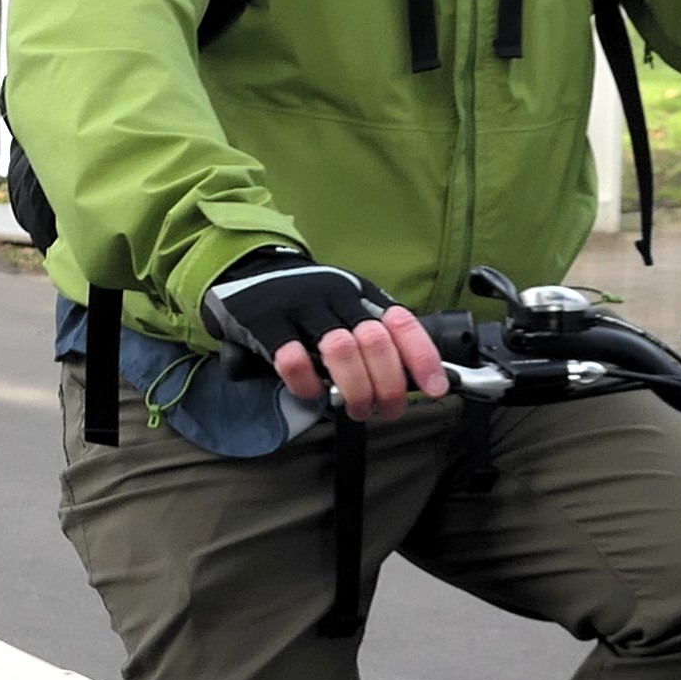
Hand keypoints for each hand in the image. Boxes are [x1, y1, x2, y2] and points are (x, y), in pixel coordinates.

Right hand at [202, 254, 451, 419]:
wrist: (244, 269)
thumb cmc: (304, 302)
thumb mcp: (344, 307)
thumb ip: (373, 336)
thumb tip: (415, 379)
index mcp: (361, 293)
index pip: (401, 322)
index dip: (422, 357)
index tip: (435, 389)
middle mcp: (335, 295)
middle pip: (376, 342)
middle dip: (389, 386)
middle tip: (387, 410)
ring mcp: (300, 306)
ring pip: (341, 349)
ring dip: (356, 390)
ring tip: (356, 409)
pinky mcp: (264, 321)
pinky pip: (293, 358)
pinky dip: (308, 384)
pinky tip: (311, 394)